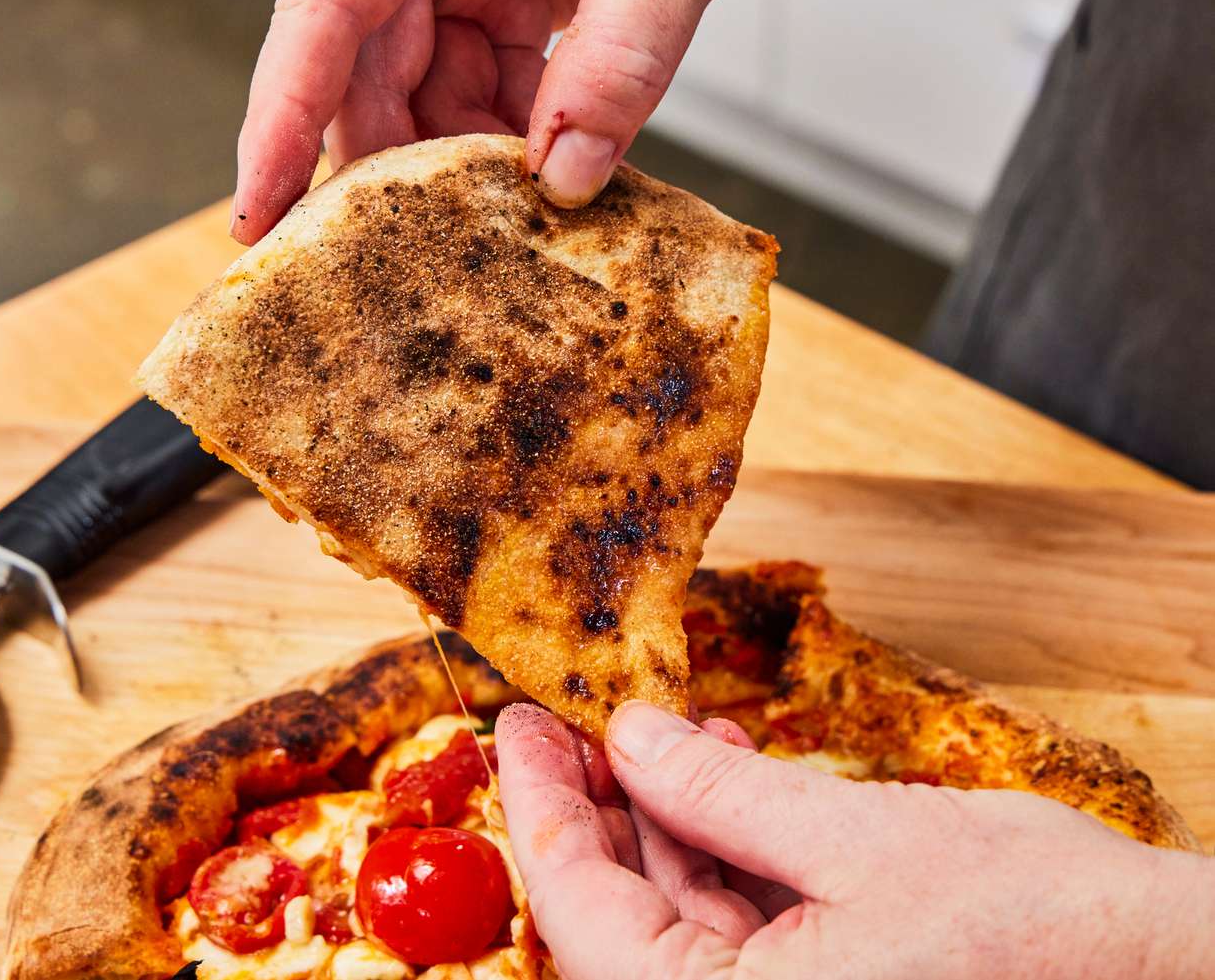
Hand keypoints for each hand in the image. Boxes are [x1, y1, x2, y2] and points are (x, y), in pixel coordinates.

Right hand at [231, 0, 725, 242]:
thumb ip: (619, 54)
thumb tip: (570, 178)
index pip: (320, 21)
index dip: (280, 123)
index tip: (258, 217)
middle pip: (366, 83)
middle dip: (394, 178)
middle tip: (411, 271)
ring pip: (426, 105)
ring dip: (463, 177)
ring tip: (499, 242)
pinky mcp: (505, 8)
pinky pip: (486, 95)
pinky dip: (516, 149)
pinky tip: (547, 191)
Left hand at [495, 701, 1214, 979]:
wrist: (1173, 966)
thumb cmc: (1043, 933)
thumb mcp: (857, 840)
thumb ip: (722, 793)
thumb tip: (629, 736)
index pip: (583, 912)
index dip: (541, 804)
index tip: (518, 723)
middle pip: (620, 910)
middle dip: (601, 802)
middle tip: (573, 712)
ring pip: (677, 905)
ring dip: (667, 807)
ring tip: (665, 722)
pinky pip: (738, 911)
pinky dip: (724, 835)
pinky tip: (725, 760)